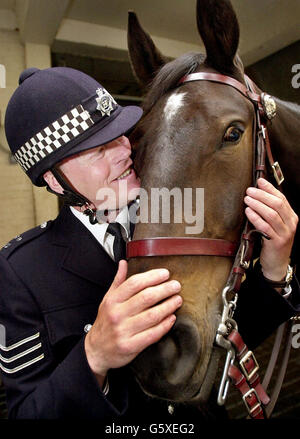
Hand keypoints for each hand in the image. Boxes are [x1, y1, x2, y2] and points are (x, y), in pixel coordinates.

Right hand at [84, 260, 181, 383]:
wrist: (96, 351)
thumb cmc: (105, 323)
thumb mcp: (107, 299)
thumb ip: (118, 281)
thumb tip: (124, 263)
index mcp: (112, 300)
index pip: (134, 283)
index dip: (152, 276)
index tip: (165, 274)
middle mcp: (117, 314)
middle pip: (146, 297)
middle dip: (165, 289)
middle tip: (176, 286)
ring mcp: (123, 331)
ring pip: (152, 315)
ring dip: (168, 306)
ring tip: (177, 300)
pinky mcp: (130, 346)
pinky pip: (152, 334)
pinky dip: (165, 325)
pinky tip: (172, 318)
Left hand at [244, 178, 297, 280]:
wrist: (276, 264)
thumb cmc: (273, 242)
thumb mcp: (275, 225)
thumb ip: (270, 212)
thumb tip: (258, 194)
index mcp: (291, 217)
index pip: (281, 198)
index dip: (270, 188)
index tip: (259, 181)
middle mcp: (291, 224)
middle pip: (277, 204)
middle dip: (262, 195)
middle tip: (249, 191)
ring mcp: (285, 233)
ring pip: (271, 214)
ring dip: (258, 204)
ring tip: (247, 199)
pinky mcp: (276, 242)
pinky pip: (265, 227)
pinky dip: (256, 217)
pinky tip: (248, 212)